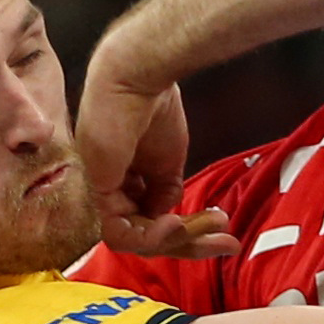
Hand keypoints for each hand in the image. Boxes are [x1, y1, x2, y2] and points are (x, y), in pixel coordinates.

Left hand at [78, 64, 238, 261]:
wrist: (139, 78)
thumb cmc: (154, 108)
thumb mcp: (168, 161)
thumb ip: (166, 192)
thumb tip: (169, 219)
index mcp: (125, 181)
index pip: (151, 221)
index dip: (186, 232)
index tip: (222, 230)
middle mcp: (110, 190)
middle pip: (146, 234)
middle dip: (189, 244)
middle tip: (227, 245)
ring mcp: (100, 191)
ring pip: (134, 239)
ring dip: (172, 241)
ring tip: (201, 228)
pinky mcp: (96, 190)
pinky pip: (119, 232)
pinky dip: (149, 236)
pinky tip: (174, 224)